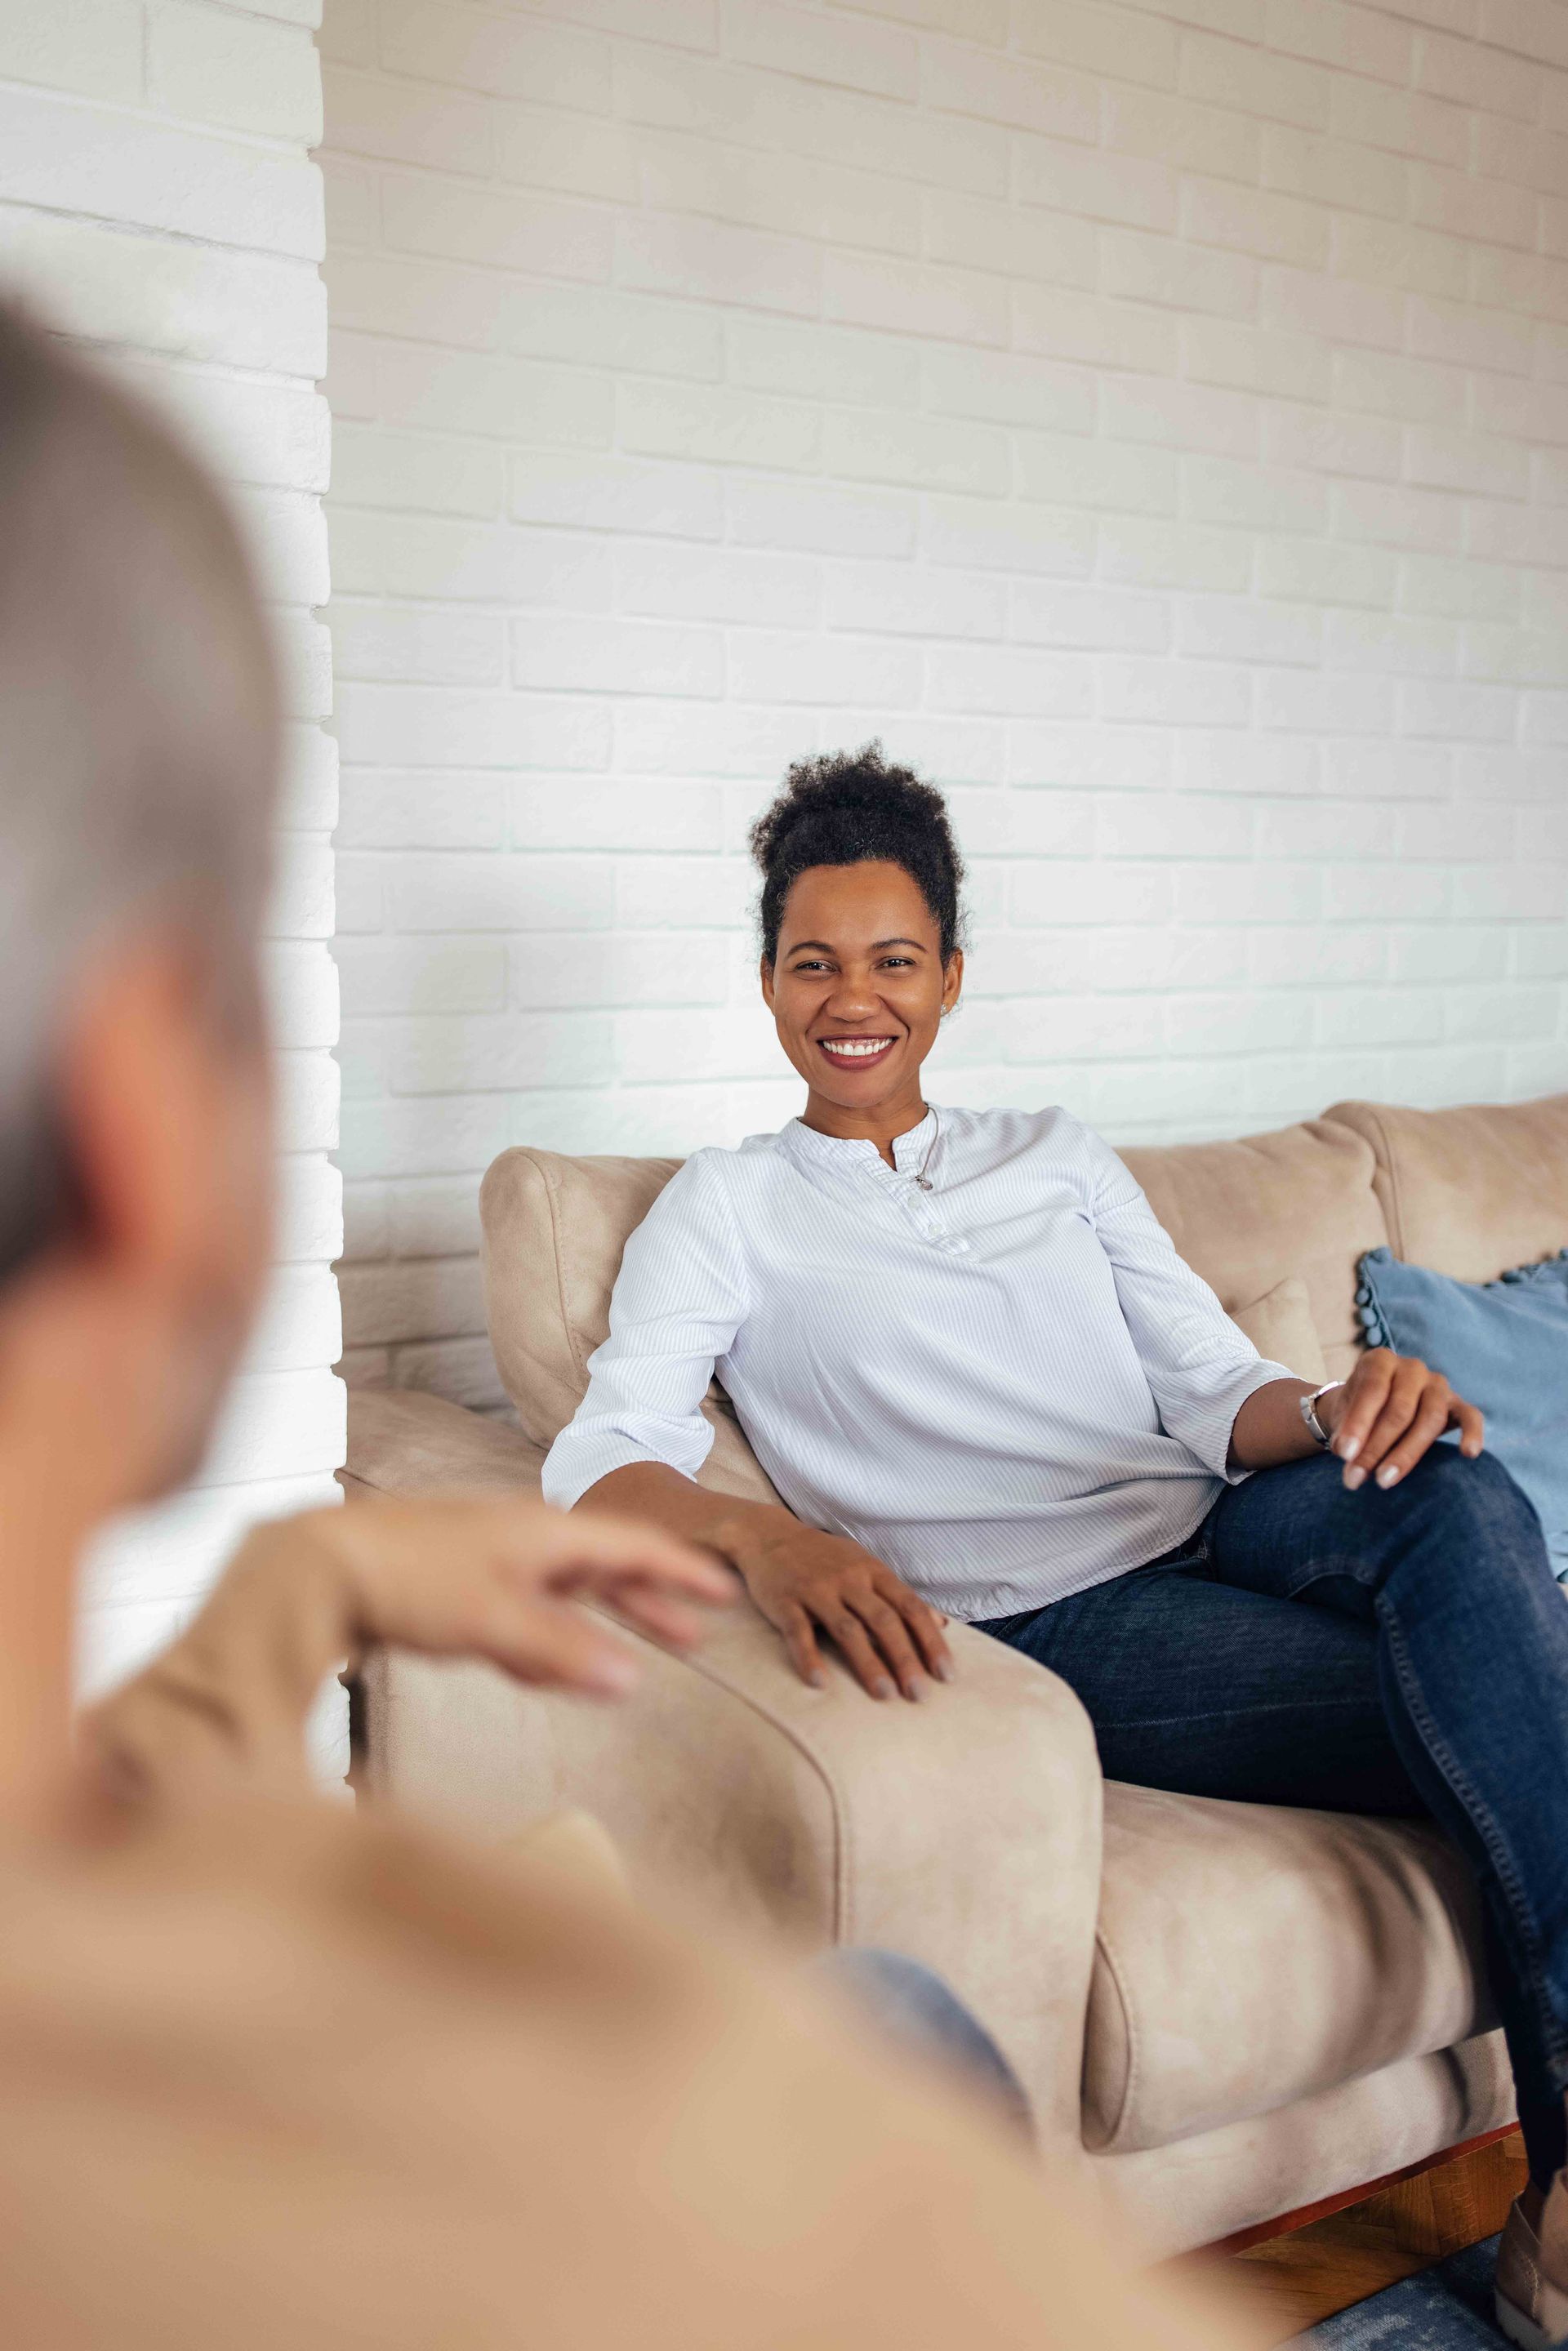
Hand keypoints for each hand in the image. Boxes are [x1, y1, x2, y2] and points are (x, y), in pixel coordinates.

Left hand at [278, 1498, 736, 1697]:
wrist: (321, 1564)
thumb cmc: (411, 1580)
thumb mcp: (495, 1621)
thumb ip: (562, 1653)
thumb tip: (631, 1680)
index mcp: (545, 1532)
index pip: (632, 1546)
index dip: (680, 1571)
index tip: (722, 1590)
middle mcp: (525, 1538)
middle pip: (604, 1570)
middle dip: (649, 1603)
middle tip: (693, 1635)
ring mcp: (491, 1560)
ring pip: (562, 1594)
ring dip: (600, 1626)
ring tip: (634, 1658)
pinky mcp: (459, 1587)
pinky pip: (522, 1613)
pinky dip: (547, 1639)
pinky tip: (547, 1668)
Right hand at [720, 1511, 952, 1700]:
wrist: (768, 1535)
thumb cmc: (824, 1558)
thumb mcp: (866, 1566)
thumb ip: (900, 1596)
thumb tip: (942, 1624)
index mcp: (873, 1571)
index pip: (910, 1607)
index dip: (930, 1641)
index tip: (946, 1674)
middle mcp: (848, 1579)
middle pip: (883, 1621)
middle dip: (905, 1659)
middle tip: (919, 1694)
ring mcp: (816, 1589)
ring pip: (847, 1629)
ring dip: (868, 1663)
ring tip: (885, 1695)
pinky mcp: (784, 1601)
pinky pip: (798, 1633)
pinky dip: (809, 1658)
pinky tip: (820, 1683)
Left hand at [1319, 1351, 1483, 1492]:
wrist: (1375, 1409)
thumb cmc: (1357, 1413)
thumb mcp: (1344, 1416)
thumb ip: (1346, 1432)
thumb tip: (1346, 1454)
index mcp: (1380, 1360)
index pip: (1372, 1391)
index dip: (1358, 1424)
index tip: (1344, 1455)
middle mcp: (1412, 1367)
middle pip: (1399, 1410)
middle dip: (1376, 1447)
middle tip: (1356, 1478)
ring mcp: (1438, 1384)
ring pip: (1430, 1418)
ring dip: (1406, 1453)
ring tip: (1384, 1481)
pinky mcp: (1458, 1404)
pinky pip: (1471, 1416)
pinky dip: (1473, 1433)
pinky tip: (1468, 1453)